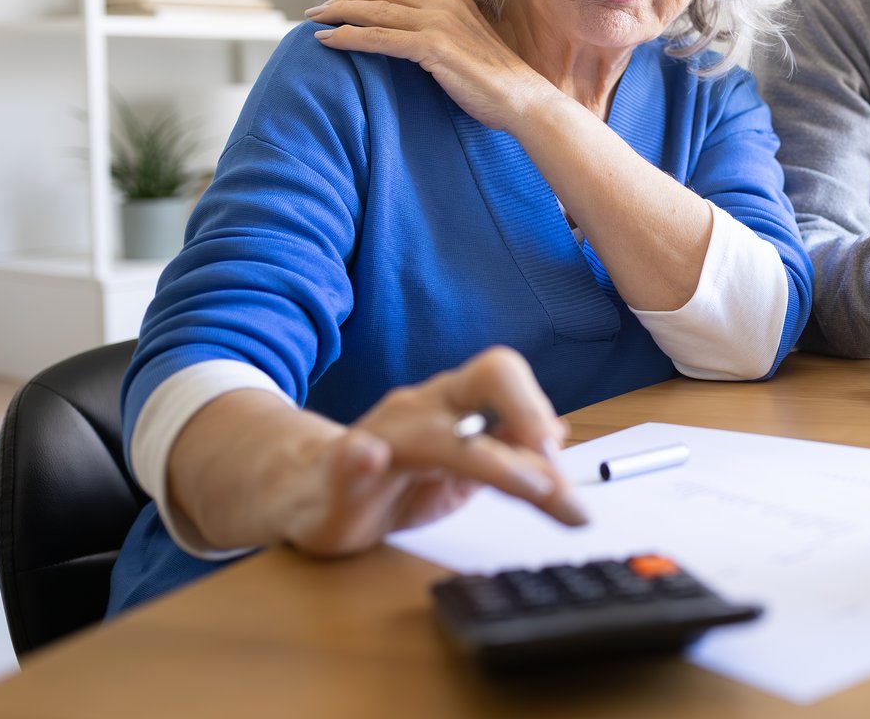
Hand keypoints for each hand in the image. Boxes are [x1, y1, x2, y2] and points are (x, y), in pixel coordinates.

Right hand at [270, 346, 587, 556]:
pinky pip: (349, 458)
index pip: (508, 379)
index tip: (561, 457)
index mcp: (458, 403)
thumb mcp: (462, 472)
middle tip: (556, 467)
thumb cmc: (394, 480)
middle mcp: (427, 407)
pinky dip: (361, 460)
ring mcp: (384, 435)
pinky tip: (367, 462)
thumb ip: (508, 455)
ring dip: (485, 458)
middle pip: (488, 378)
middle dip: (528, 411)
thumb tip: (559, 437)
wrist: (308, 492)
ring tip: (528, 486)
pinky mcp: (341, 474)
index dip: (538, 409)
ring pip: (436, 434)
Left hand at [306, 0, 551, 131]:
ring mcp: (440, 23)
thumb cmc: (497, 84)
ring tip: (313, 20)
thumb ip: (444, 35)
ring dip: (339, 13)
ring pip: (376, 11)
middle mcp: (446, 4)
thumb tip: (415, 44)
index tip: (344, 2)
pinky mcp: (433, 47)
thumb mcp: (469, 47)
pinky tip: (327, 42)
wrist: (523, 100)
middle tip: (318, 10)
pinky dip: (349, 37)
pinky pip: (380, 37)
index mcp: (455, 1)